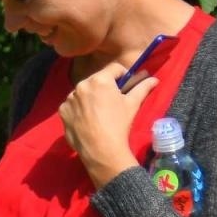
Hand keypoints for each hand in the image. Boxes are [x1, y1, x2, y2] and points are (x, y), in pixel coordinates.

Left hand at [60, 59, 156, 188]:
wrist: (100, 148)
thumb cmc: (119, 123)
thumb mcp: (133, 103)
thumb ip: (143, 87)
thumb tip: (154, 79)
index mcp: (99, 80)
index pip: (114, 68)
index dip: (123, 75)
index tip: (126, 85)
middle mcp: (81, 85)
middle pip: (96, 80)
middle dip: (105, 87)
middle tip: (113, 100)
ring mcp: (69, 98)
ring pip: (83, 92)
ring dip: (91, 97)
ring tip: (99, 111)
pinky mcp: (62, 111)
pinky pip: (72, 104)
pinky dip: (79, 108)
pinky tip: (87, 119)